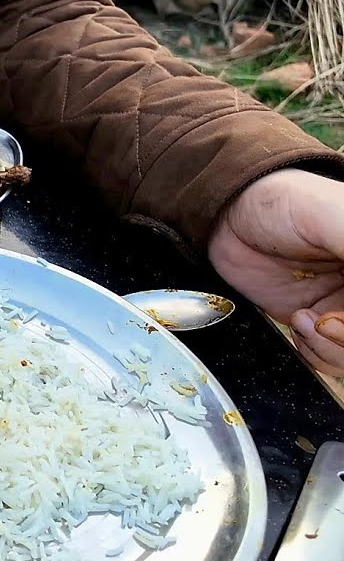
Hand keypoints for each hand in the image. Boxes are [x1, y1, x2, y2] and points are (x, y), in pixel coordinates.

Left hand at [208, 168, 343, 374]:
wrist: (228, 215)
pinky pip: (330, 358)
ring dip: (333, 349)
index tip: (338, 316)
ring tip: (305, 321)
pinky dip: (316, 354)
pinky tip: (297, 324)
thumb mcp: (333, 215)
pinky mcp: (314, 323)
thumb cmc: (283, 201)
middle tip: (323, 322)